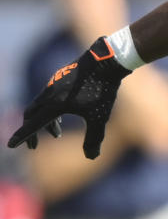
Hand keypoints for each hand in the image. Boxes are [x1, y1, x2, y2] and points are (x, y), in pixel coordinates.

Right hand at [7, 36, 130, 158]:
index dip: (22, 137)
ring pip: (40, 106)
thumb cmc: (102, 89)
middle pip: (31, 115)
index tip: (11, 145)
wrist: (106, 60)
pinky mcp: (59, 78)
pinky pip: (46, 98)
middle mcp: (49, 94)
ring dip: (44, 122)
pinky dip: (49, 111)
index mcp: (55, 105)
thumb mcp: (99, 117)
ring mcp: (53, 84)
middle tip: (34, 147)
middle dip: (31, 132)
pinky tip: (62, 115)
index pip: (32, 125)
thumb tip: (91, 157)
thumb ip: (93, 139)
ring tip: (57, 134)